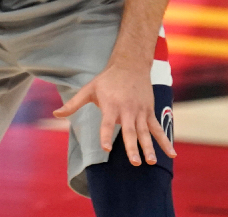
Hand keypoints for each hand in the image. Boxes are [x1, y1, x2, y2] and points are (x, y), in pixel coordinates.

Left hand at [53, 64, 175, 166]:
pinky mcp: (149, 112)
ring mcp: (140, 112)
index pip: (107, 123)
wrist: (131, 65)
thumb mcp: (88, 89)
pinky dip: (165, 141)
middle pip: (130, 131)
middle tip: (134, 163)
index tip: (106, 148)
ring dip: (149, 147)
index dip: (106, 135)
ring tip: (151, 162)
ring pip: (145, 132)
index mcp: (111, 105)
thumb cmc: (107, 80)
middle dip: (132, 147)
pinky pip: (158, 129)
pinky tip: (172, 154)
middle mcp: (127, 110)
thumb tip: (55, 114)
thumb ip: (73, 104)